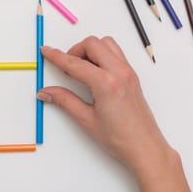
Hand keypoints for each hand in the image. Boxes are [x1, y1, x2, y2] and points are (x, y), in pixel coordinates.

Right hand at [38, 36, 192, 191]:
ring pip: (106, 43)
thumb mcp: (86, 119)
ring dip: (90, 50)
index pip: (75, 63)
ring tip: (80, 69)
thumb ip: (64, 100)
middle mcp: (120, 72)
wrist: (146, 148)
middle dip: (74, 50)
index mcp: (106, 83)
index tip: (46, 51)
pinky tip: (94, 72)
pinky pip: (115, 53)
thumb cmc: (120, 138)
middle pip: (92, 44)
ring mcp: (128, 72)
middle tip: (65, 67)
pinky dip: (101, 54)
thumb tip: (47, 92)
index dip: (56, 56)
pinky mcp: (132, 76)